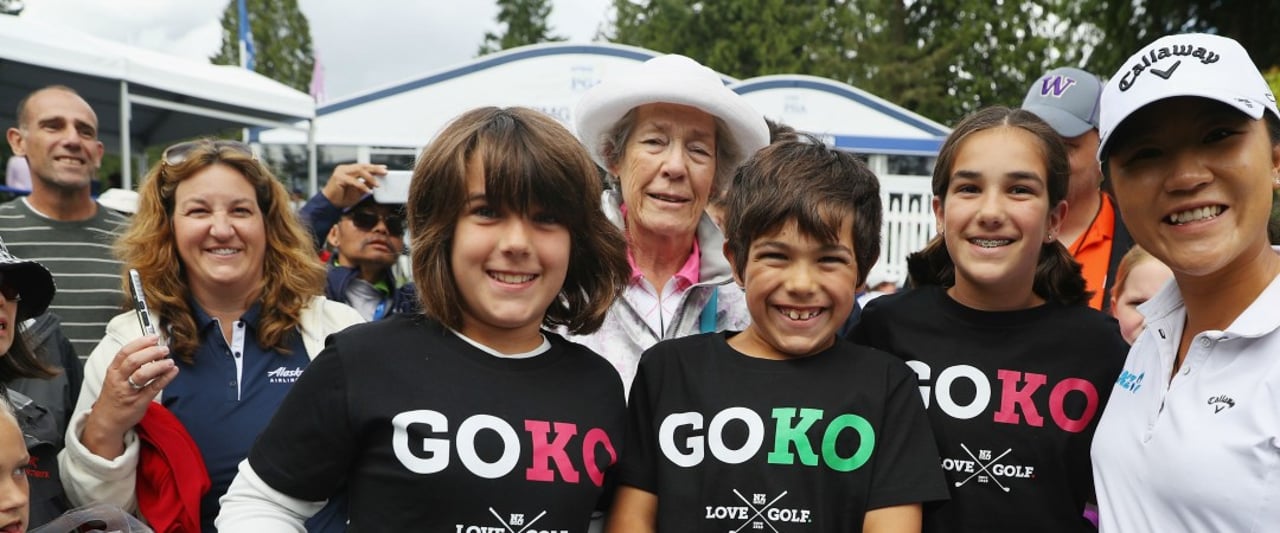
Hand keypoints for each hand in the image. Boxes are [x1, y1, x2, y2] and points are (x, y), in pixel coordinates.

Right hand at [80, 335, 176, 459]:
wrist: (106, 421)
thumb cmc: (113, 397)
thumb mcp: (115, 377)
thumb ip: (128, 365)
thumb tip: (150, 349)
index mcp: (113, 371)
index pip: (124, 352)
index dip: (140, 342)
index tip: (153, 337)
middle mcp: (119, 380)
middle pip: (134, 361)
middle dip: (151, 352)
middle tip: (164, 349)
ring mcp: (128, 391)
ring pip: (143, 374)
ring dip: (159, 365)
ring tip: (170, 361)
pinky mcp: (138, 402)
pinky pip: (153, 388)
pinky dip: (165, 378)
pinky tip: (173, 372)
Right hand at [321, 163, 386, 208]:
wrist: (330, 204)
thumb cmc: (342, 197)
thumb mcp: (358, 191)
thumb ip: (366, 185)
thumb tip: (377, 182)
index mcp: (348, 170)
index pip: (363, 166)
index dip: (374, 167)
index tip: (384, 168)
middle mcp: (344, 169)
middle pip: (362, 166)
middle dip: (375, 169)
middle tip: (385, 172)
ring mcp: (340, 172)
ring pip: (359, 171)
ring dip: (370, 177)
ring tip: (378, 184)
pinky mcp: (338, 178)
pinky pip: (353, 181)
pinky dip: (362, 186)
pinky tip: (368, 191)